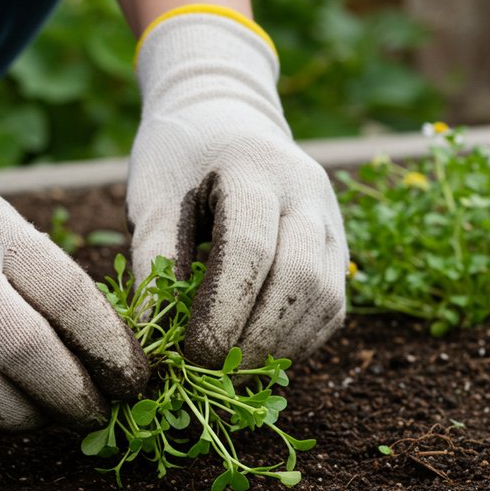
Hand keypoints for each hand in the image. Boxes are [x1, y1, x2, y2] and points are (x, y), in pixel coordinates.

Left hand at [126, 9, 347, 369]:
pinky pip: (331, 307)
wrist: (225, 115)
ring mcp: (331, 219)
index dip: (223, 310)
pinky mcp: (338, 246)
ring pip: (324, 298)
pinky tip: (259, 359)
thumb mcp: (152, 196)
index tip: (191, 354)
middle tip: (211, 374)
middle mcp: (307, 191)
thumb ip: (152, 261)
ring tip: (233, 376)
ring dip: (280, 348)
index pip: (250, 248)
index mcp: (254, 167)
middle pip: (298, 279)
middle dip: (255, 339)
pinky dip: (298, 342)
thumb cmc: (177, 156)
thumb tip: (151, 338)